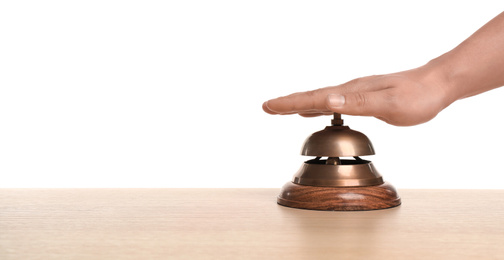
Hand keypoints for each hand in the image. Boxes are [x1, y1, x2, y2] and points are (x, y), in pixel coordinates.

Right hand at [262, 66, 453, 125]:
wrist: (438, 84)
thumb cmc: (418, 96)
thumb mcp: (389, 103)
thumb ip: (358, 103)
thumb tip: (328, 100)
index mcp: (352, 92)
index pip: (313, 98)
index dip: (289, 103)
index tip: (269, 106)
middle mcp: (350, 90)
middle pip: (311, 97)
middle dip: (287, 103)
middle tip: (267, 107)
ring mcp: (357, 93)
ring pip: (320, 99)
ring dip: (299, 104)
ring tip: (283, 109)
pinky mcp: (365, 97)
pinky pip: (333, 103)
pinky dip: (317, 107)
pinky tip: (317, 110)